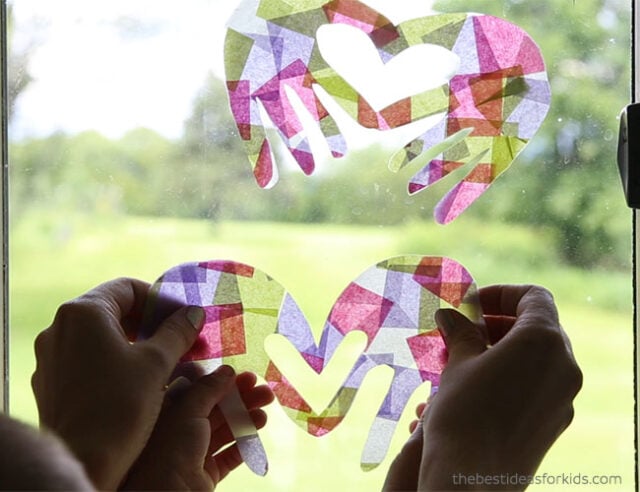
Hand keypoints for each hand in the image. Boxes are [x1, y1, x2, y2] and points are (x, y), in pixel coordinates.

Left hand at [32, 278, 205, 489]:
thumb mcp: (157, 363)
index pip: (127, 288)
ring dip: (139, 343)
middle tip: (185, 340)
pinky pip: (89, 359)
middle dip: (153, 324)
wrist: (84, 462)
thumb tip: (193, 312)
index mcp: (83, 313)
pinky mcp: (51, 382)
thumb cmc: (121, 406)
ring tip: (170, 362)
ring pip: (102, 337)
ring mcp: (51, 356)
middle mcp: (60, 328)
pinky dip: (117, 362)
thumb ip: (177, 331)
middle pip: (114, 311)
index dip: (162, 300)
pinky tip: (143, 381)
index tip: (185, 319)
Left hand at [123, 367, 273, 490]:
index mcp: (168, 412)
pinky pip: (228, 456)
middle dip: (241, 399)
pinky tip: (256, 433)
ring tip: (265, 412)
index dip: (223, 382)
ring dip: (246, 419)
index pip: (199, 391)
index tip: (245, 376)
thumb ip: (209, 388)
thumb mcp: (187, 410)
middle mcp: (179, 431)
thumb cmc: (168, 449)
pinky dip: (243, 444)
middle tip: (265, 392)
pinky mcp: (206, 475)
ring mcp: (193, 454)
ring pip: (224, 431)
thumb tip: (228, 370)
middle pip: (216, 409)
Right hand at [383, 285, 581, 490]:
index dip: (501, 293)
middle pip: (538, 326)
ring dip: (504, 349)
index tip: (472, 306)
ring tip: (465, 359)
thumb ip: (460, 332)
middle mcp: (564, 366)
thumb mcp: (457, 362)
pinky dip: (513, 374)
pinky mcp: (556, 422)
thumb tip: (450, 315)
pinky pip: (539, 384)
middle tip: (463, 332)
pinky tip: (479, 386)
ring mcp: (564, 397)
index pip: (534, 296)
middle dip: (498, 323)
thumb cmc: (463, 412)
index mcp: (543, 341)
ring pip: (538, 357)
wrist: (472, 478)